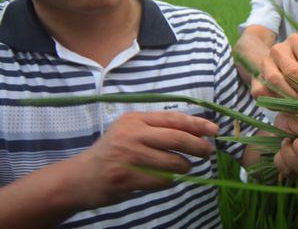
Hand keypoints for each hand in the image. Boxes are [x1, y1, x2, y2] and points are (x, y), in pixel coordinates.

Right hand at [72, 111, 218, 206]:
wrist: (81, 177)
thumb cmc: (113, 151)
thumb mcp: (132, 131)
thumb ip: (158, 129)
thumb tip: (196, 131)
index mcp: (135, 119)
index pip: (173, 118)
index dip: (197, 124)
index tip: (214, 130)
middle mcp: (132, 133)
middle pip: (177, 138)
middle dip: (198, 146)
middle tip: (208, 152)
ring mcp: (129, 156)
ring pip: (173, 162)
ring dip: (185, 166)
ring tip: (185, 167)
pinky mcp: (127, 177)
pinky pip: (161, 180)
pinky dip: (170, 181)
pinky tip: (166, 179)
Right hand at [252, 33, 297, 98]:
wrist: (273, 63)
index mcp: (295, 41)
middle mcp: (277, 50)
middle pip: (294, 71)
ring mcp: (264, 64)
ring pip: (277, 82)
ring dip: (294, 98)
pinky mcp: (256, 80)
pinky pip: (265, 94)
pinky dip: (277, 103)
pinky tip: (290, 110)